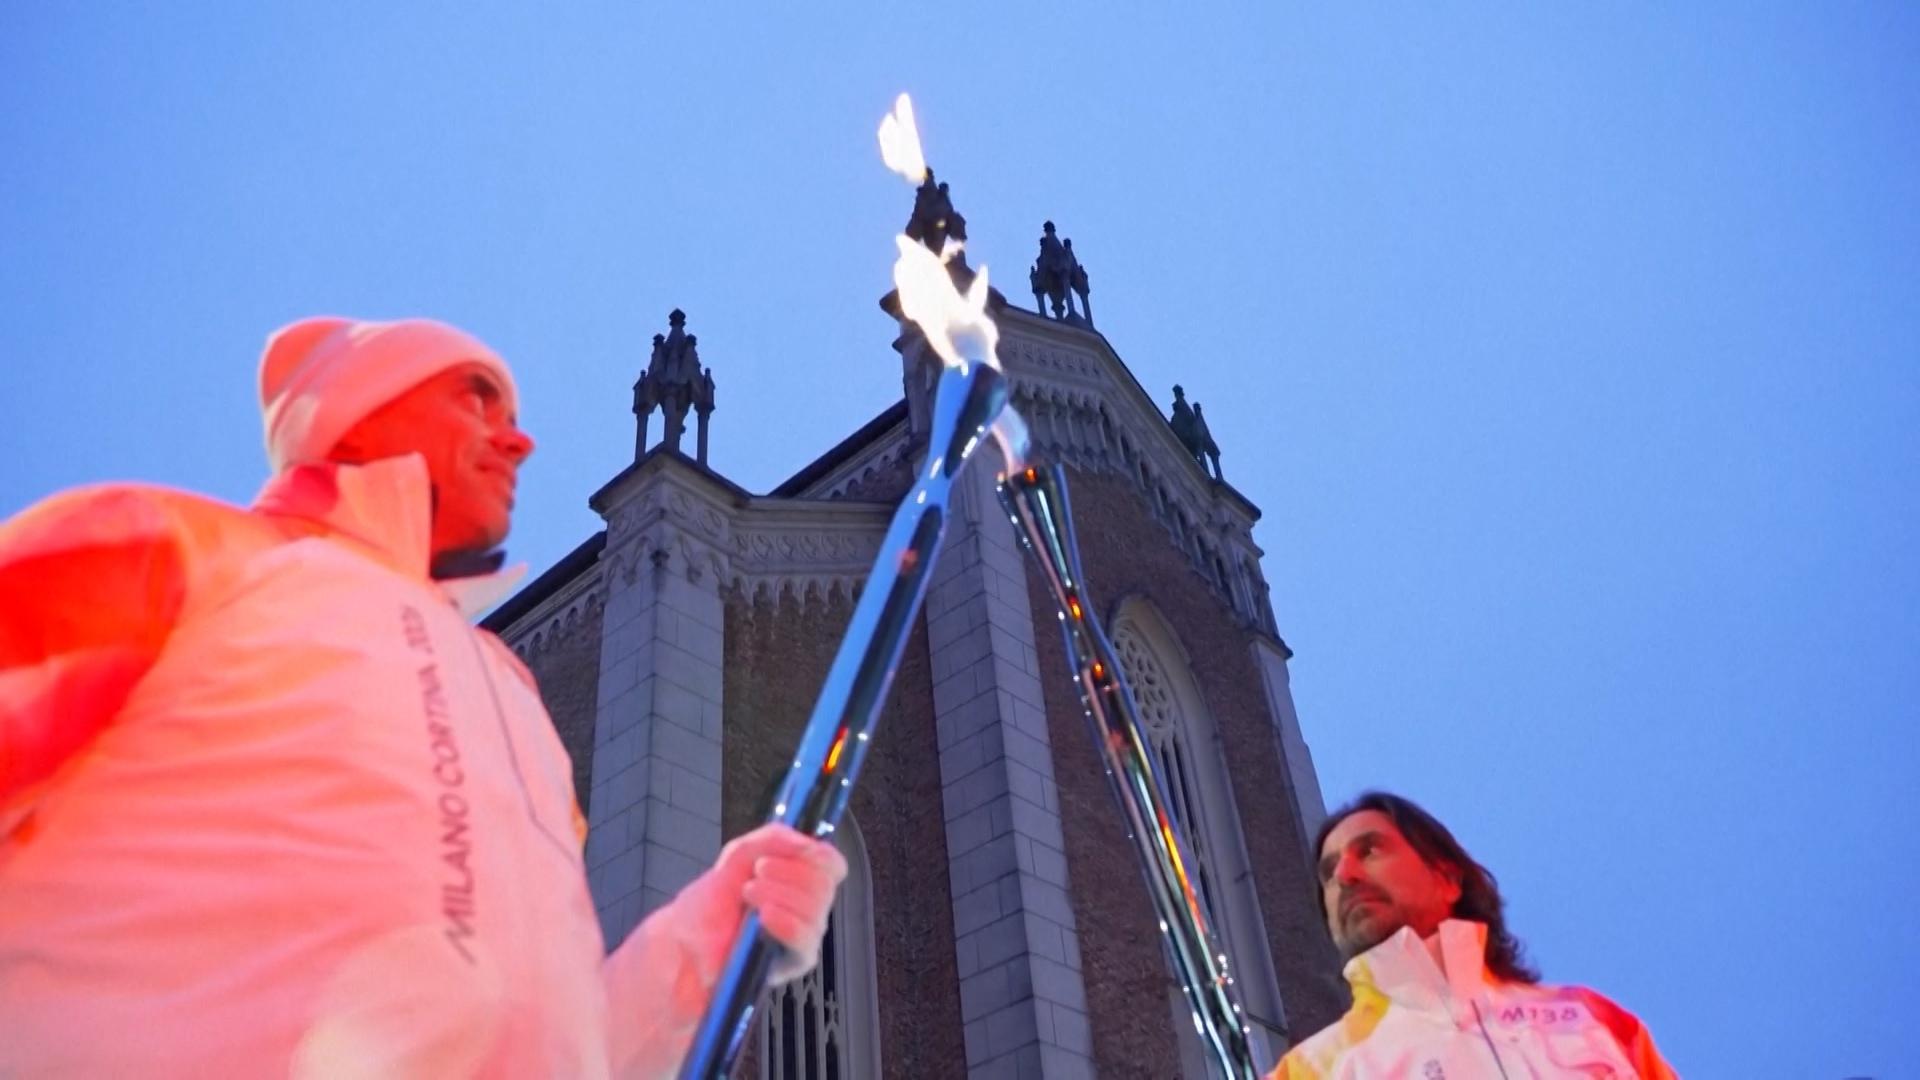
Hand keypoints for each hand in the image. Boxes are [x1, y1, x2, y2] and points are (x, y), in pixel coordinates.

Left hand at [696, 824, 847, 984]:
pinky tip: (763, 917)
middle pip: (824, 883)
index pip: (832, 865)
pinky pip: (806, 939)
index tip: (796, 851)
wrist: (683, 944)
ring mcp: (803, 935)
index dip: (819, 855)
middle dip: (788, 871)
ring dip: (779, 893)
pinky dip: (787, 921)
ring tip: (747, 894)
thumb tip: (806, 843)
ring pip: (816, 908)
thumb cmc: (708, 905)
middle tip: (757, 872)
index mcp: (798, 880)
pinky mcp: (794, 961)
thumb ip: (774, 837)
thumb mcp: (739, 855)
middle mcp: (806, 907)